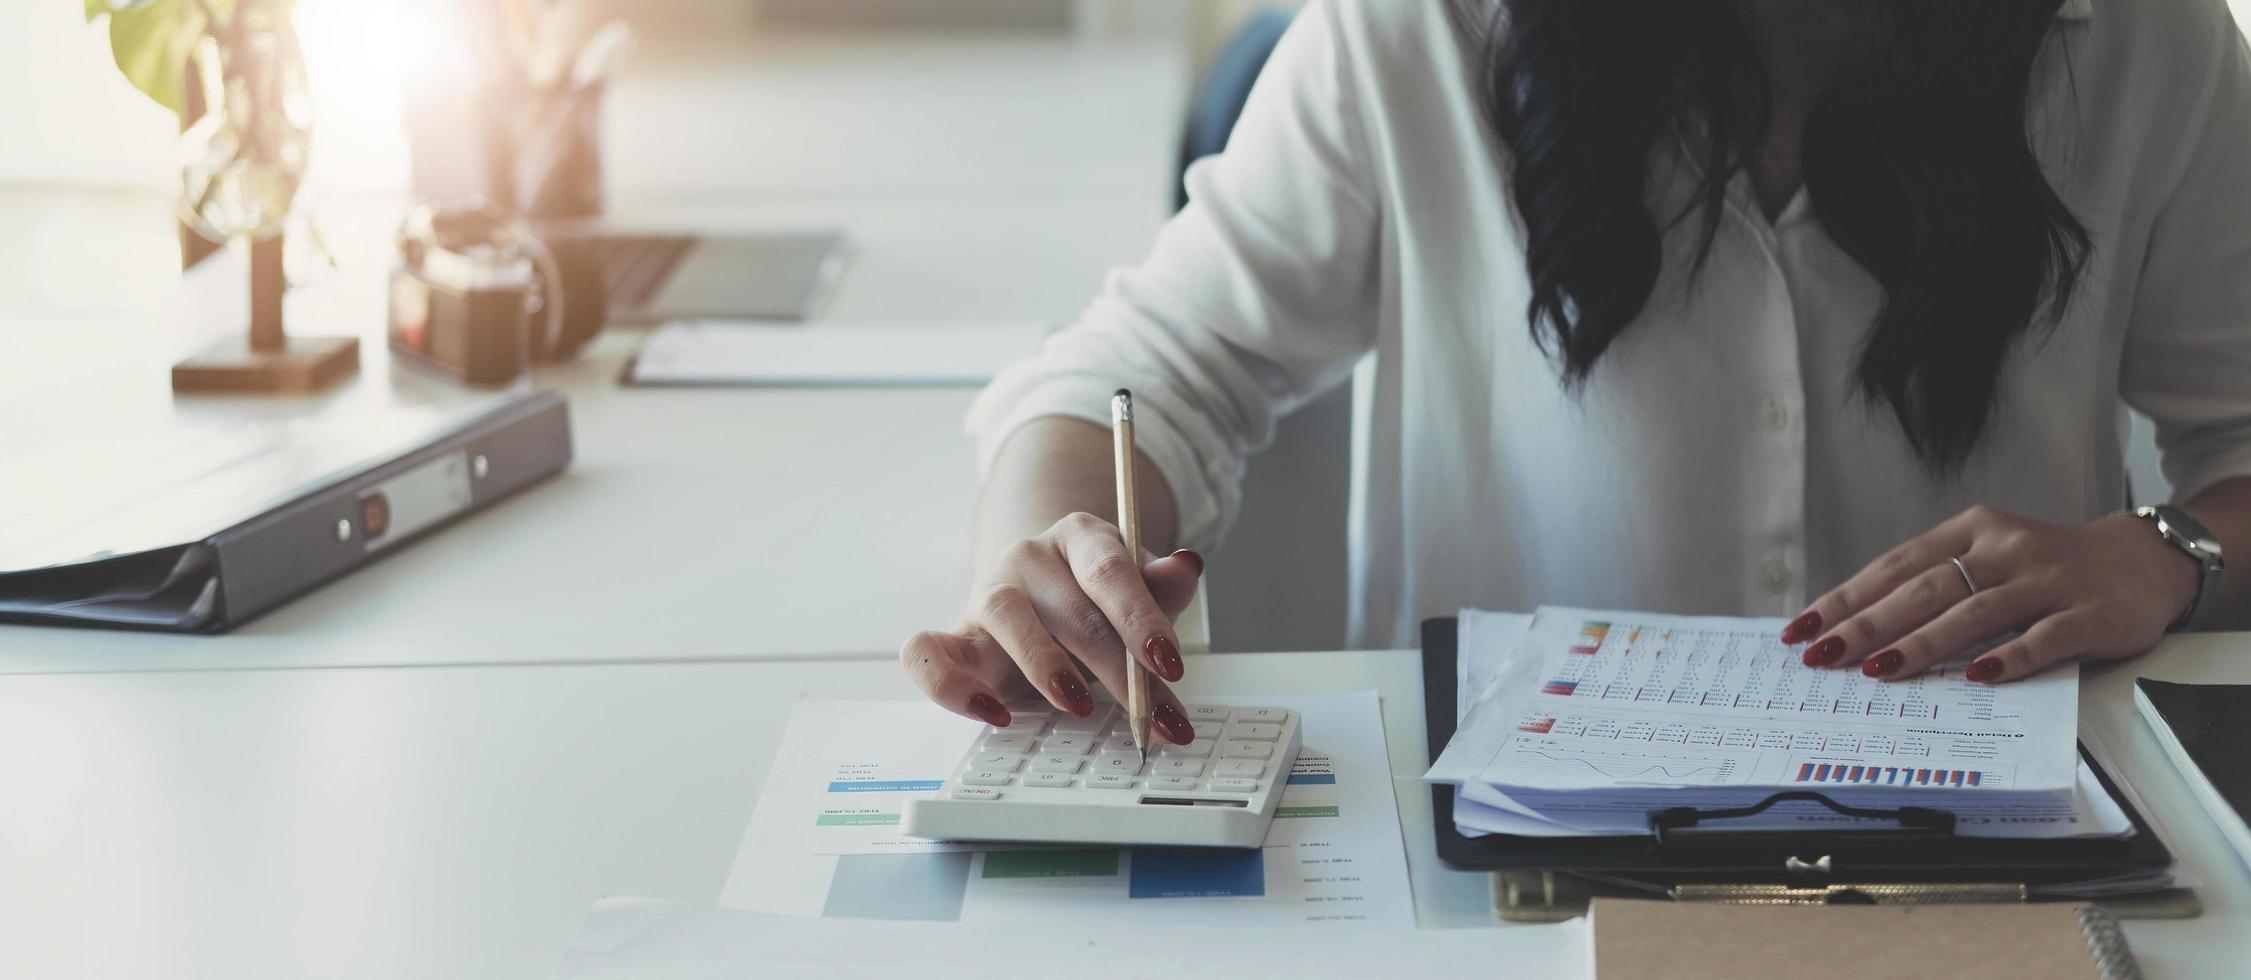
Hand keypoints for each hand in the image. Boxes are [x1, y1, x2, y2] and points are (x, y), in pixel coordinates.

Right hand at [899, 512, 1204, 742]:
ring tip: (1079, 705)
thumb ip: (1162, 587)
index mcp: (1080, 536)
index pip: (1110, 570)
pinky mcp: (955, 635)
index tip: (1169, 663)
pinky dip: (953, 687)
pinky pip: (928, 652)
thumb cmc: (1097, 601)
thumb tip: (1187, 565)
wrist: (1043, 601)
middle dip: (1118, 672)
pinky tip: (995, 714)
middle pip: (1073, 610)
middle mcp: (1028, 556)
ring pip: (1006, 617)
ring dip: (1044, 665)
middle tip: (1151, 716)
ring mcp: (987, 594)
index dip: (1140, 618)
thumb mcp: (1137, 592)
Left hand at [1783, 505, 2197, 682]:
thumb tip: (1858, 625)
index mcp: (1971, 530)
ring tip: (1878, 670)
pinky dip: (2009, 656)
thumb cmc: (2044, 567)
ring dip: (1924, 643)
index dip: (1847, 598)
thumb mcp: (1986, 557)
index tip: (1802, 628)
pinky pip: (2044, 637)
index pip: (1896, 565)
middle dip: (1868, 624)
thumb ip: (1934, 583)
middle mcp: (2005, 549)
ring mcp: (2048, 580)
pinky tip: (1977, 677)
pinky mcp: (2089, 613)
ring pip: (1976, 612)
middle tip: (1824, 655)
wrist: (2142, 560)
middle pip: (1926, 589)